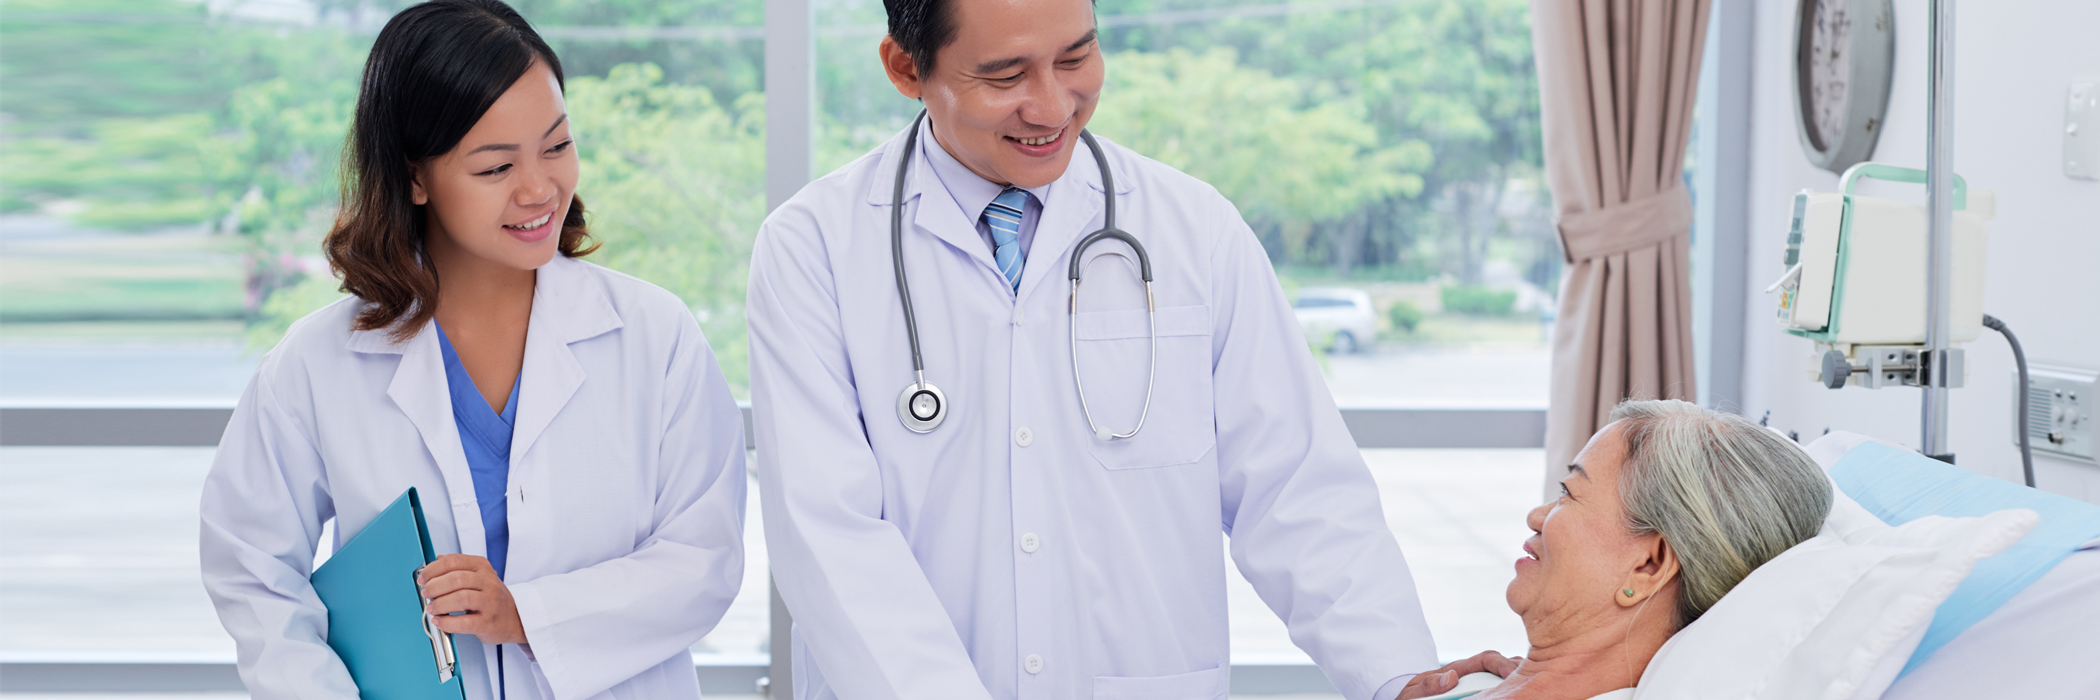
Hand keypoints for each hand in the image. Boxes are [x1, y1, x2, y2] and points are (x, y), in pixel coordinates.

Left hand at [418, 554, 526, 644]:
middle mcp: (488, 582)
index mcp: (482, 567)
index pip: (453, 561)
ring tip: (432, 608)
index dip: (433, 570)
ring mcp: (490, 602)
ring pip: (459, 599)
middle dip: (434, 587)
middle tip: (427, 594)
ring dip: (439, 604)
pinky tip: (440, 621)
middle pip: (455, 579)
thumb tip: (436, 561)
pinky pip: (463, 622)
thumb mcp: (478, 576)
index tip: (423, 578)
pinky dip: (446, 623)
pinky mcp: (487, 622)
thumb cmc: (491, 598)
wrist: (514, 619)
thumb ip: (458, 568)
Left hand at [1395, 650, 1523, 699]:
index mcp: (1458, 670)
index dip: (1502, 664)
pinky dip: (1511, 690)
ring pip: (1504, 678)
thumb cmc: (1412, 698)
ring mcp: (1476, 685)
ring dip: (1518, 679)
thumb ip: (1429, 686)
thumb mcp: (1414, 693)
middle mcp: (1471, 675)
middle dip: (1518, 670)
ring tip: (1532, 689)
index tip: (1514, 672)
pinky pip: (1499, 690)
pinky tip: (1521, 694)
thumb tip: (1451, 678)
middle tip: (1530, 681)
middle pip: (1501, 665)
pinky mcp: (1479, 694)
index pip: (1486, 659)